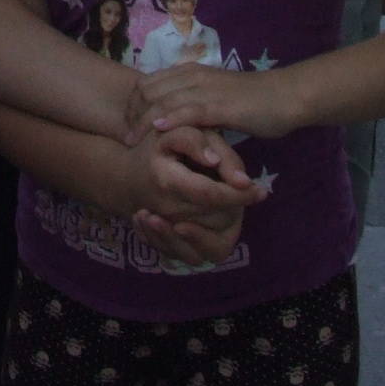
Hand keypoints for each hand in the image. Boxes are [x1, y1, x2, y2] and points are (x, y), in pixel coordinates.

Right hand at [82, 126, 263, 269]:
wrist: (124, 179)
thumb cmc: (154, 149)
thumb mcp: (174, 132)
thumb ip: (197, 141)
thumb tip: (216, 161)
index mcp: (167, 182)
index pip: (210, 194)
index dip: (238, 194)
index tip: (260, 190)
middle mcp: (165, 211)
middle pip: (216, 218)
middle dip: (235, 206)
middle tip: (244, 191)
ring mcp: (167, 230)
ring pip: (211, 238)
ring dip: (227, 222)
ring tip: (233, 206)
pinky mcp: (170, 244)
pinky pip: (197, 252)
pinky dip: (214, 239)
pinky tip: (217, 219)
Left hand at [134, 64, 306, 143]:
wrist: (286, 97)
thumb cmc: (253, 101)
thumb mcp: (215, 98)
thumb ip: (194, 104)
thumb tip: (172, 118)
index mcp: (190, 72)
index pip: (147, 82)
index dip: (132, 103)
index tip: (127, 125)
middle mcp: (193, 76)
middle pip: (147, 90)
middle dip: (131, 114)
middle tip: (125, 138)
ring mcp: (206, 89)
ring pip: (163, 100)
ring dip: (143, 122)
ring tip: (131, 142)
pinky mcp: (221, 105)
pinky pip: (190, 110)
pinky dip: (171, 119)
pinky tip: (159, 130)